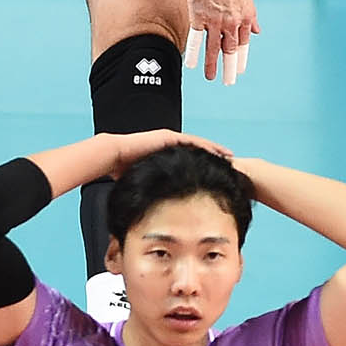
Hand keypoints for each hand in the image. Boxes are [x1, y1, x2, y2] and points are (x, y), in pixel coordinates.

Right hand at [103, 130, 233, 176]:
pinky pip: (192, 141)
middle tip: (230, 163)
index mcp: (166, 154)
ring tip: (229, 156)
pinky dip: (206, 145)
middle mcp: (170, 145)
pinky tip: (217, 150)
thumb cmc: (125, 168)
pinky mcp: (169, 137)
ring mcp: (170, 139)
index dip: (205, 163)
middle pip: (198, 149)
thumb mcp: (144, 179)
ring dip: (214, 149)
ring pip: (198, 144)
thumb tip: (157, 208)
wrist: (115, 154)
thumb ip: (153, 188)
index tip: (218, 171)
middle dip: (214, 155)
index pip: (190, 158)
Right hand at [183, 0, 259, 84]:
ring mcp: (215, 20)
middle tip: (228, 82)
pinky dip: (194, 53)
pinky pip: (196, 39)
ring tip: (211, 78)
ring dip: (212, 65)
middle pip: (230, 50)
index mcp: (245, 17)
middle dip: (229, 68)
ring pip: (213, 48)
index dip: (241, 58)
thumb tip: (257, 31)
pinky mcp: (199, 16)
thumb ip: (251, 15)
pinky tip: (191, 64)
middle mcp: (232, 22)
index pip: (244, 43)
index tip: (239, 69)